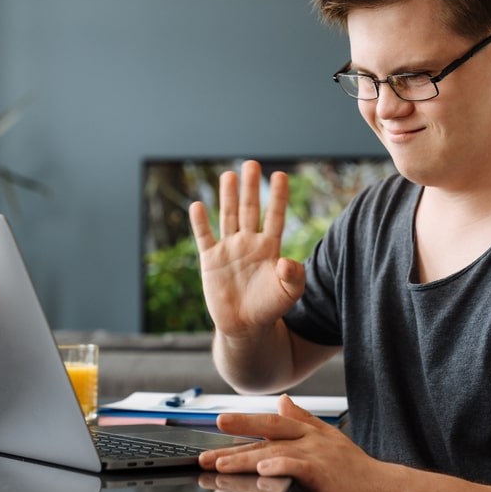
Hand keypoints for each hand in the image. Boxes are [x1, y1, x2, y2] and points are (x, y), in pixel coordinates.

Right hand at [188, 160, 304, 338]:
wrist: (246, 327)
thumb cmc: (270, 308)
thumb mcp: (289, 294)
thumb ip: (293, 277)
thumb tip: (286, 261)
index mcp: (270, 248)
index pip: (275, 217)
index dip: (277, 197)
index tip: (280, 175)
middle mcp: (249, 243)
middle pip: (249, 210)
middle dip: (250, 188)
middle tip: (251, 164)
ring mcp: (229, 249)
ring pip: (228, 217)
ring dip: (228, 197)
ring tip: (229, 175)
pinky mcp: (211, 260)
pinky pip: (204, 237)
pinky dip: (200, 222)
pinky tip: (197, 205)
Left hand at [199, 394, 392, 491]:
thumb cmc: (356, 472)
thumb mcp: (328, 439)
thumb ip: (304, 418)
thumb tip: (283, 399)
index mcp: (310, 432)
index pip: (272, 421)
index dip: (244, 420)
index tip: (219, 422)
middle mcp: (311, 440)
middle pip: (267, 433)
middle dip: (234, 438)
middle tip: (205, 449)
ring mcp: (318, 456)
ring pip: (275, 452)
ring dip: (245, 459)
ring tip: (220, 464)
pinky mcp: (325, 475)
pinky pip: (298, 468)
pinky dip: (280, 467)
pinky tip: (263, 469)